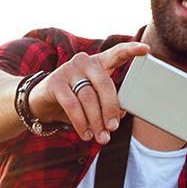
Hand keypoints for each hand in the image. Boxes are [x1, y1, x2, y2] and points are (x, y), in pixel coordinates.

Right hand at [30, 42, 149, 142]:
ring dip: (96, 121)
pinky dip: (81, 122)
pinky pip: (72, 105)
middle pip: (104, 84)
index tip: (145, 50)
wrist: (41, 103)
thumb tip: (122, 114)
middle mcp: (84, 61)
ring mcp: (68, 69)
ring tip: (100, 137)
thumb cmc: (74, 100)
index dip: (131, 50)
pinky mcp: (54, 82)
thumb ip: (108, 104)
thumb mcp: (93, 101)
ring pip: (88, 97)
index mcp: (99, 63)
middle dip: (111, 109)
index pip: (117, 53)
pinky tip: (85, 134)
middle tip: (113, 128)